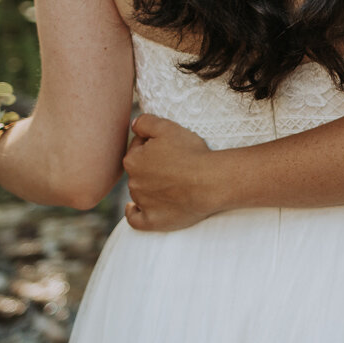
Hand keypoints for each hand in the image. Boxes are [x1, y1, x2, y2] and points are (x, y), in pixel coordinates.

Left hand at [122, 114, 222, 232]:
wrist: (210, 182)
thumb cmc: (191, 153)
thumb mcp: (167, 127)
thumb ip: (145, 122)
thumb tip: (134, 125)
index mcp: (133, 160)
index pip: (138, 147)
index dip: (153, 144)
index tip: (169, 146)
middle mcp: (133, 182)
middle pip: (139, 170)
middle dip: (151, 165)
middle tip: (174, 163)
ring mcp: (143, 203)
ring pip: (140, 191)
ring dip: (149, 186)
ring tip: (170, 183)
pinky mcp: (153, 220)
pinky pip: (136, 219)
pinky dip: (134, 213)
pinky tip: (133, 209)